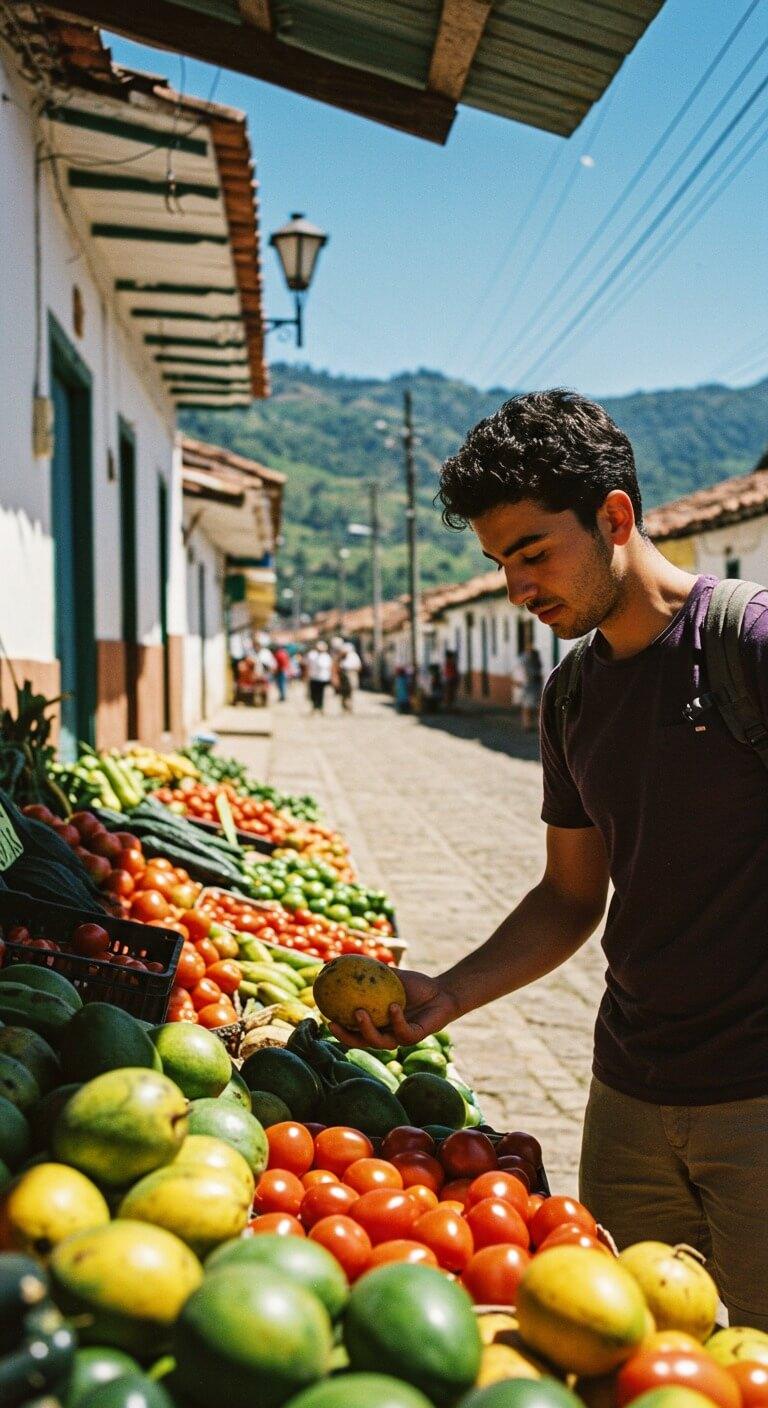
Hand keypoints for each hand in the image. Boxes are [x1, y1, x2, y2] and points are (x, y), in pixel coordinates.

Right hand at [329, 968, 459, 1049]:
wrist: (441, 991)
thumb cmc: (413, 985)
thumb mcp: (387, 975)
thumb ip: (365, 970)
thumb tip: (336, 960)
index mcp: (377, 1025)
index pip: (353, 1032)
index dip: (339, 1030)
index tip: (325, 1017)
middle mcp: (386, 1035)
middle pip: (362, 1043)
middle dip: (346, 1037)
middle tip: (333, 1024)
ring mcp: (400, 1038)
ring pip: (380, 1042)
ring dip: (368, 1030)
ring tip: (359, 1013)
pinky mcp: (416, 1037)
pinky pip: (403, 1032)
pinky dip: (397, 1019)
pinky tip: (393, 1005)